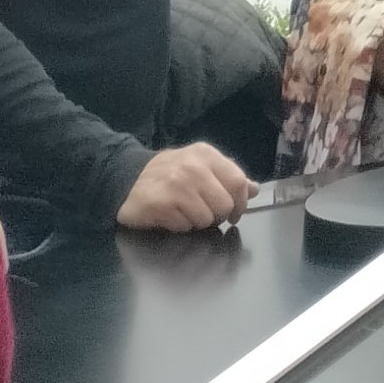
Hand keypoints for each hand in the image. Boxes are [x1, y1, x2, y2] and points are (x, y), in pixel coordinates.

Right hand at [116, 143, 254, 230]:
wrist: (128, 179)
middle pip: (224, 204)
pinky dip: (180, 227)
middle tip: (205, 215)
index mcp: (206, 155)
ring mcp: (176, 185)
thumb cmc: (170, 174)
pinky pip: (184, 227)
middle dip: (218, 216)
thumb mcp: (201, 167)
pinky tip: (171, 216)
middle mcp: (193, 167)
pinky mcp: (160, 204)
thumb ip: (228, 177)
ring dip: (197, 223)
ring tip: (185, 212)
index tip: (234, 214)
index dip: (241, 203)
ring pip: (206, 219)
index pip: (238, 181)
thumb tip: (255, 189)